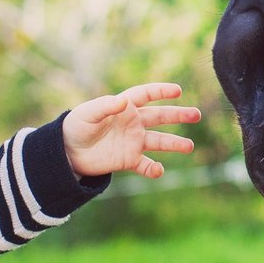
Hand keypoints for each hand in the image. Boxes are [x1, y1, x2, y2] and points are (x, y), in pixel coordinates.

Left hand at [63, 82, 200, 178]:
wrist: (67, 152)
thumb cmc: (76, 126)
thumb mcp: (88, 114)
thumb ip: (106, 106)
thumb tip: (124, 100)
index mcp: (124, 107)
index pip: (146, 95)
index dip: (161, 92)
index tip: (178, 91)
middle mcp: (133, 123)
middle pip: (160, 117)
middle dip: (178, 115)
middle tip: (196, 115)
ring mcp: (133, 142)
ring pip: (158, 141)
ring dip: (174, 143)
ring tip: (189, 147)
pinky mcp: (129, 160)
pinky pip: (145, 165)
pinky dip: (153, 169)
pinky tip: (159, 171)